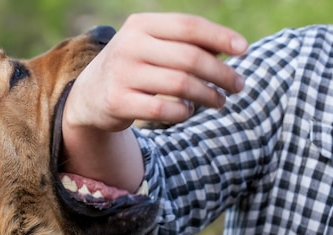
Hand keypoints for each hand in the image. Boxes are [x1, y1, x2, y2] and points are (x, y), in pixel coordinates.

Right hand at [61, 13, 247, 191]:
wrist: (89, 95)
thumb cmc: (133, 67)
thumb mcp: (152, 46)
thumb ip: (185, 43)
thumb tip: (233, 48)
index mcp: (141, 25)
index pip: (188, 26)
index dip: (220, 37)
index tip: (244, 50)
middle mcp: (129, 46)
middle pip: (189, 58)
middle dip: (221, 73)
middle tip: (238, 85)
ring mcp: (122, 74)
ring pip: (181, 85)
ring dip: (208, 96)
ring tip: (220, 101)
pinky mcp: (118, 102)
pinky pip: (164, 109)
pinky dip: (183, 112)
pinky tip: (188, 111)